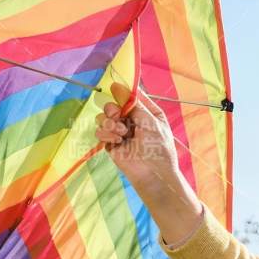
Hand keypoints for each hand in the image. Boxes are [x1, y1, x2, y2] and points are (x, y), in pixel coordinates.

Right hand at [95, 81, 188, 200]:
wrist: (152, 173)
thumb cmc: (158, 147)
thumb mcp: (150, 121)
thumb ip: (133, 103)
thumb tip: (116, 86)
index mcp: (146, 113)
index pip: (130, 96)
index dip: (121, 91)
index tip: (114, 88)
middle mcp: (132, 120)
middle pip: (113, 104)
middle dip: (113, 109)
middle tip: (119, 117)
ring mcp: (120, 132)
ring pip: (103, 117)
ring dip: (109, 123)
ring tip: (121, 134)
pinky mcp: (111, 143)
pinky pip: (100, 131)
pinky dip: (105, 134)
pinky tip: (116, 141)